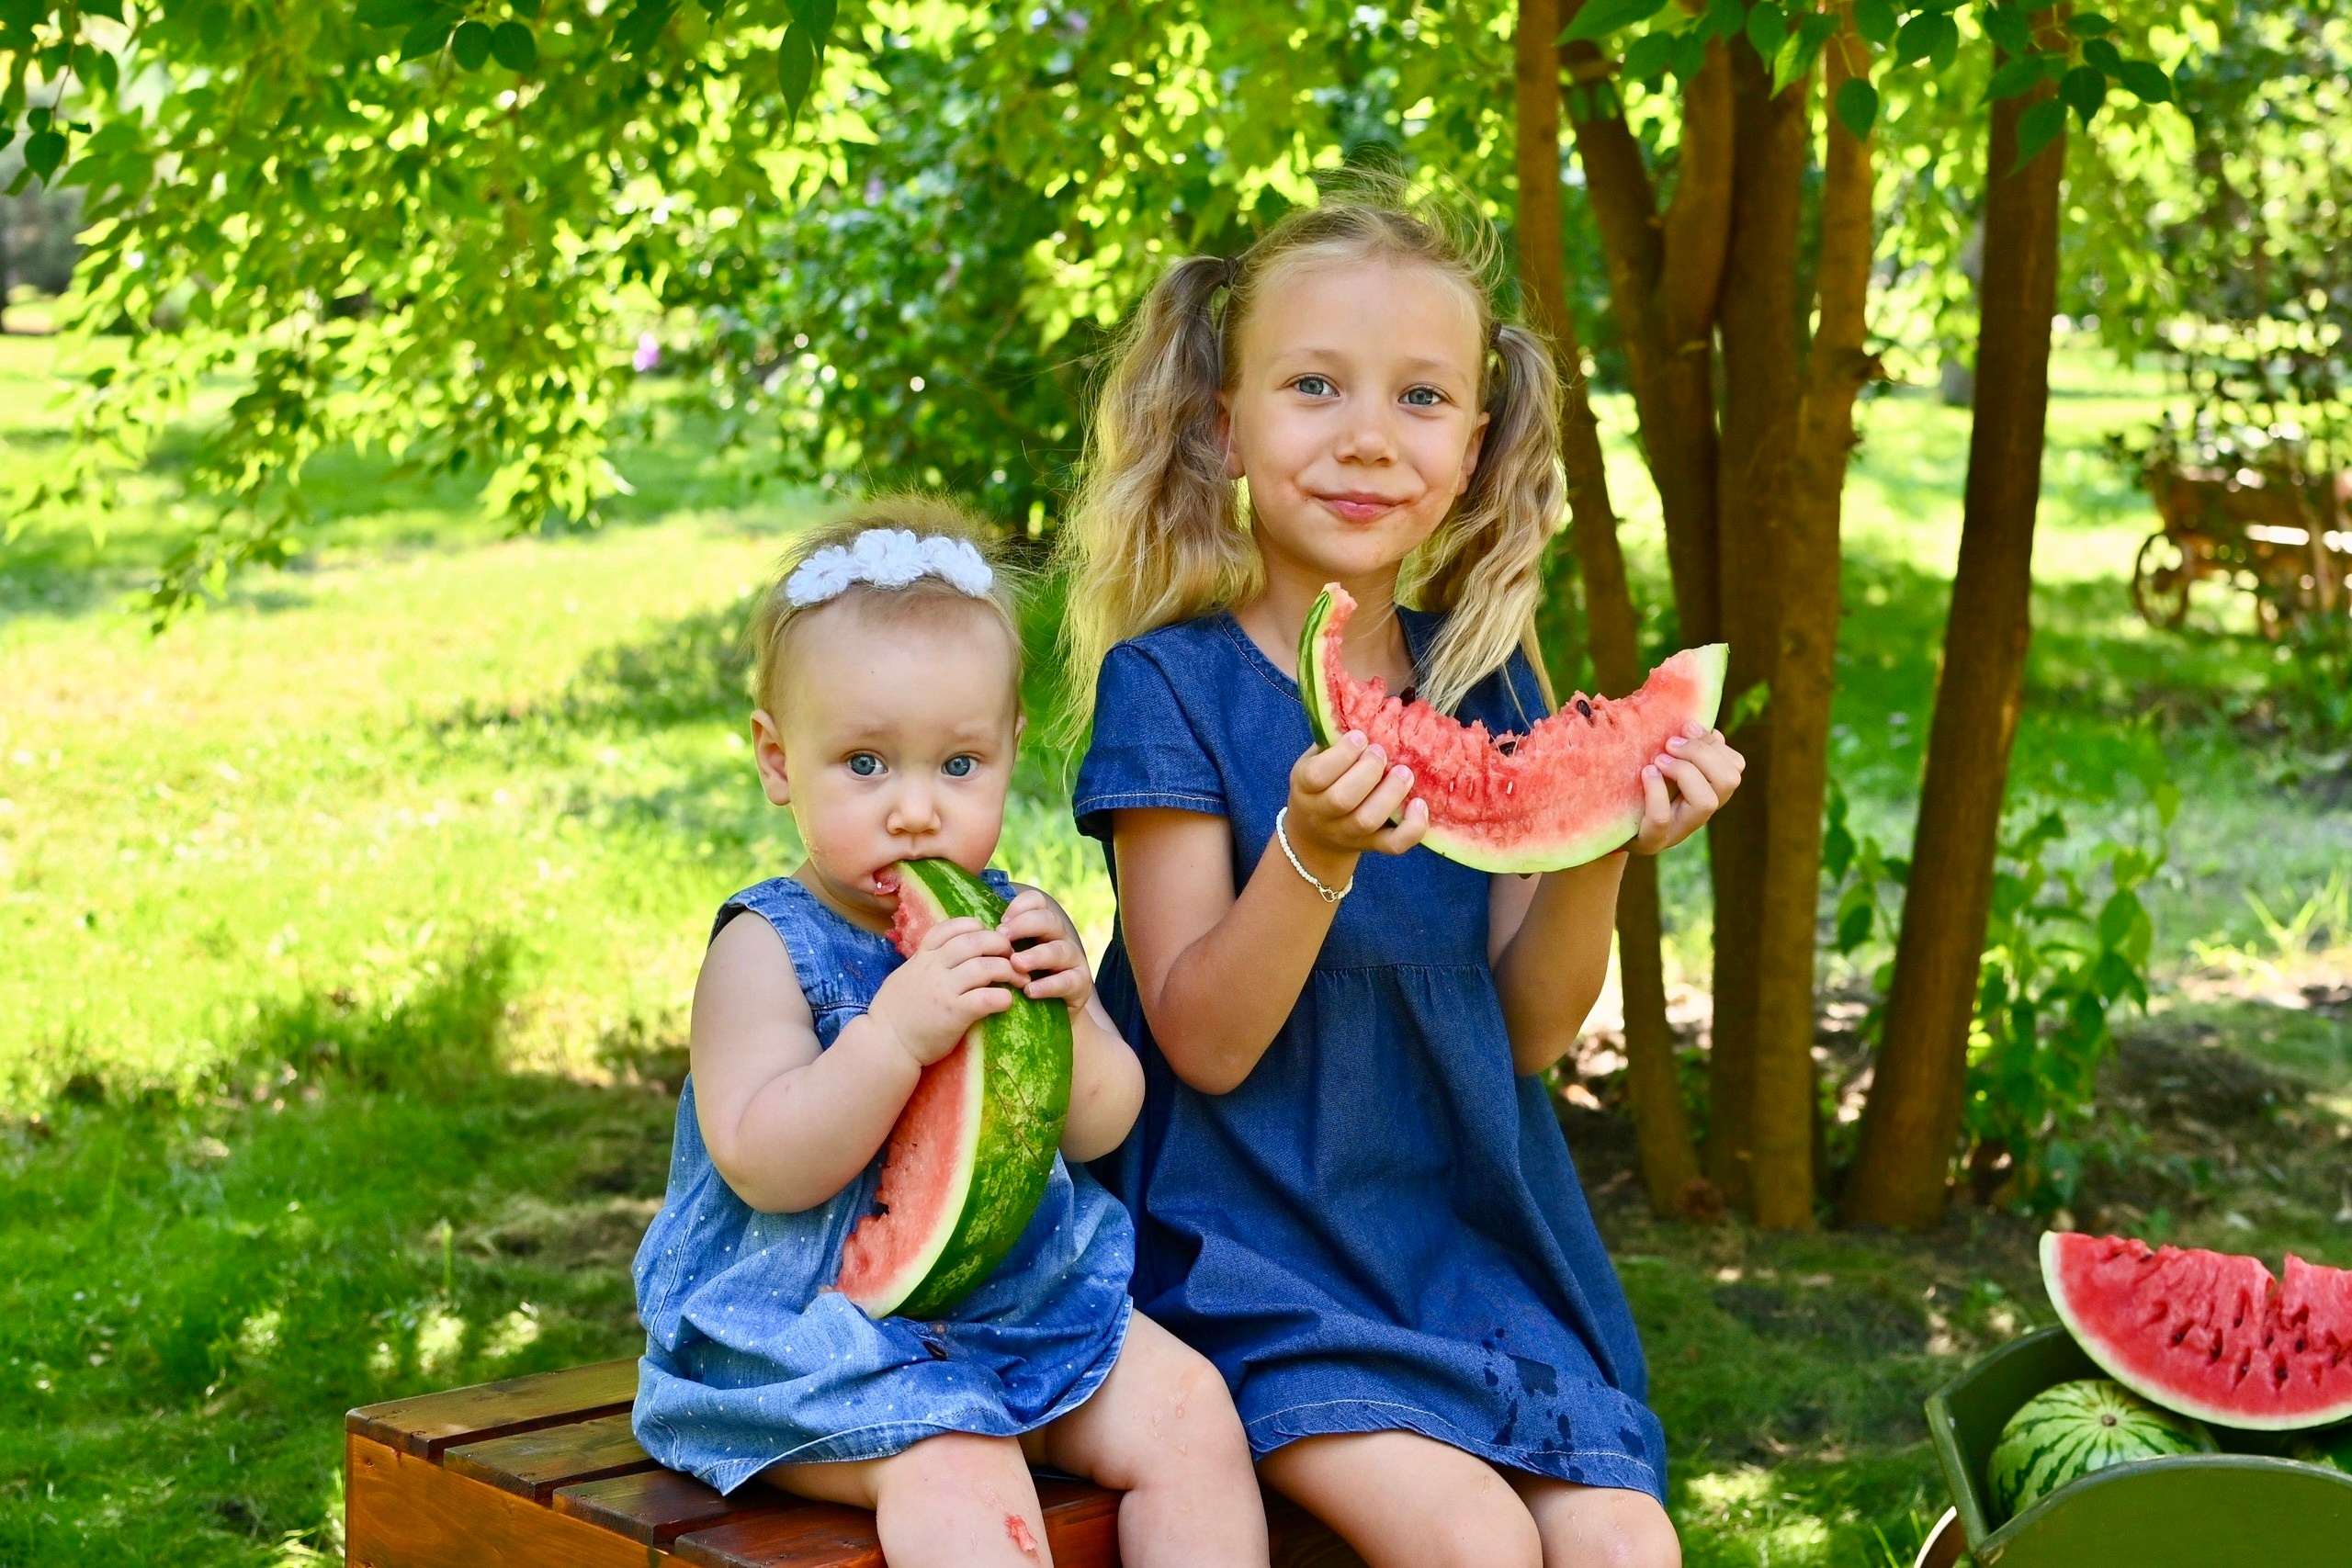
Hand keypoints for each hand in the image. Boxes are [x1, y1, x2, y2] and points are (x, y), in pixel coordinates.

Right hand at [864, 916, 1019, 1067]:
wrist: (885, 1045)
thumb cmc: (896, 1013)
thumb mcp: (906, 976)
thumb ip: (925, 961)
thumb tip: (946, 950)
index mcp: (922, 957)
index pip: (951, 927)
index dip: (975, 926)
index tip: (986, 935)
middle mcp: (934, 968)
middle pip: (976, 941)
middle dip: (1000, 943)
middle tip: (1011, 956)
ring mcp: (944, 990)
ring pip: (986, 967)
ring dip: (1009, 970)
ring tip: (1019, 979)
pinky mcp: (955, 1013)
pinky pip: (988, 998)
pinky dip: (1004, 997)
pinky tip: (1007, 1001)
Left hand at [1001, 887, 1094, 1008]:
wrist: (1041, 1019)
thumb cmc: (1016, 982)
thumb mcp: (1005, 958)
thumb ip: (994, 942)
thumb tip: (967, 929)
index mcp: (1041, 926)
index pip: (1037, 902)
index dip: (1020, 906)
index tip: (1000, 921)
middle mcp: (1059, 938)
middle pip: (1049, 920)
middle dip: (1025, 925)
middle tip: (1002, 936)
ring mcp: (1072, 960)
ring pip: (1059, 950)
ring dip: (1036, 955)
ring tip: (1016, 964)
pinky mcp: (1079, 985)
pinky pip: (1067, 981)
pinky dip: (1048, 985)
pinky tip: (1029, 991)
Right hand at [1285, 729, 1427, 875]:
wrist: (1315, 836)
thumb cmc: (1320, 786)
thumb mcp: (1314, 762)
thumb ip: (1332, 744)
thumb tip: (1366, 712)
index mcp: (1305, 788)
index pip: (1317, 775)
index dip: (1341, 755)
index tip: (1361, 737)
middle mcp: (1322, 814)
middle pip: (1342, 799)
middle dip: (1368, 771)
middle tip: (1382, 752)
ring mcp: (1348, 834)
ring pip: (1367, 820)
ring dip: (1390, 793)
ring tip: (1404, 772)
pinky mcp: (1372, 846)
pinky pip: (1394, 845)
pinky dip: (1412, 828)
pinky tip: (1420, 804)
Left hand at [1631, 722, 1744, 853]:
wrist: (1611, 827)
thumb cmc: (1637, 790)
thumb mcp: (1661, 766)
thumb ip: (1682, 749)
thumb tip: (1700, 728)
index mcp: (1707, 791)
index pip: (1735, 766)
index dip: (1714, 743)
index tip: (1686, 727)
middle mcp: (1700, 813)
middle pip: (1729, 781)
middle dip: (1701, 753)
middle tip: (1669, 744)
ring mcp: (1679, 831)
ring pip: (1706, 802)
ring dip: (1684, 771)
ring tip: (1658, 760)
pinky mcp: (1652, 841)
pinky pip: (1662, 818)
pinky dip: (1655, 792)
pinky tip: (1646, 773)